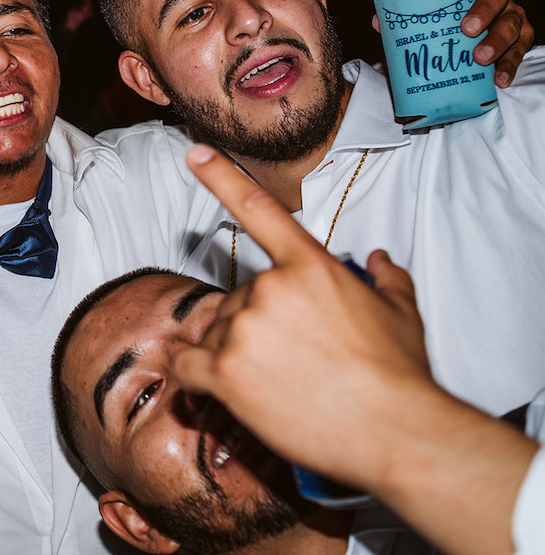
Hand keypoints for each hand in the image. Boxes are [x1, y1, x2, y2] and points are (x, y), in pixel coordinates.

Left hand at [173, 144, 432, 485]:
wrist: (396, 433)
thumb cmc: (400, 376)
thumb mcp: (401, 312)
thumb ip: (385, 276)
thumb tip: (378, 257)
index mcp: (309, 266)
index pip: (258, 210)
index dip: (220, 176)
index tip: (193, 153)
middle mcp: (268, 289)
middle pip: (237, 297)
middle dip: (256, 324)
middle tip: (293, 359)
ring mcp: (243, 330)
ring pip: (216, 332)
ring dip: (236, 353)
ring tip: (279, 383)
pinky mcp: (224, 373)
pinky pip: (185, 363)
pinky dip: (193, 372)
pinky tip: (214, 385)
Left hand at [370, 0, 531, 87]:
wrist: (460, 53)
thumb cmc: (442, 28)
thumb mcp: (425, 20)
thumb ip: (404, 18)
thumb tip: (379, 22)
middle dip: (484, 11)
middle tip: (467, 29)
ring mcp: (511, 18)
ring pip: (512, 23)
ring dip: (497, 41)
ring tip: (480, 57)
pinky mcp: (519, 42)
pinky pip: (519, 52)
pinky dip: (509, 66)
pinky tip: (498, 79)